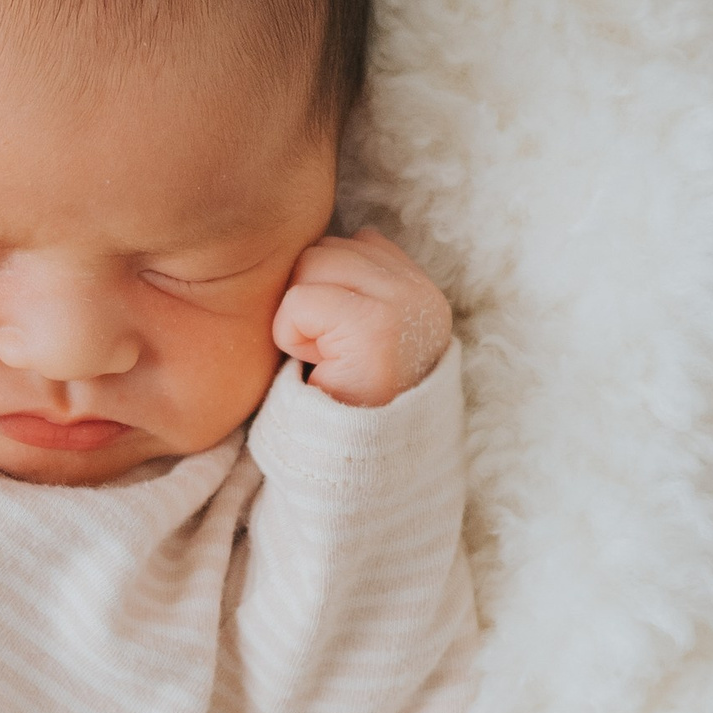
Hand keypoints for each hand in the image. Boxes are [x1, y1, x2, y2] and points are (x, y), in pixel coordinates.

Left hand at [272, 230, 452, 406]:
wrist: (356, 470)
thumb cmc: (343, 403)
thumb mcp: (358, 336)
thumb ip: (355, 287)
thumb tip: (325, 244)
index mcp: (421, 292)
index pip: (358, 243)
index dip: (326, 289)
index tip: (339, 340)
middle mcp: (421, 293)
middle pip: (328, 248)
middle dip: (309, 298)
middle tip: (328, 354)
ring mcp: (404, 307)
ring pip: (311, 265)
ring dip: (298, 317)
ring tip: (325, 358)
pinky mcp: (376, 328)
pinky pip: (299, 302)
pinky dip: (291, 337)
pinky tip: (319, 367)